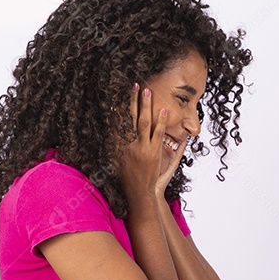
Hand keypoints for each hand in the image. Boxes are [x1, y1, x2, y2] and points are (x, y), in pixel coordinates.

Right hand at [120, 84, 187, 205]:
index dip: (119, 106)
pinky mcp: (152, 153)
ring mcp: (141, 148)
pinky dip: (160, 121)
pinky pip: (157, 133)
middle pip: (131, 116)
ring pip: (144, 121)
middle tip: (135, 84)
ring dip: (146, 105)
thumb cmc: (127, 180)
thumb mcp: (117, 162)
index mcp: (119, 145)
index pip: (118, 120)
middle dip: (133, 99)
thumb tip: (115, 135)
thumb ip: (118, 148)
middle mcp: (128, 144)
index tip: (118, 94)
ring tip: (148, 91)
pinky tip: (163, 110)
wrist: (137, 194)